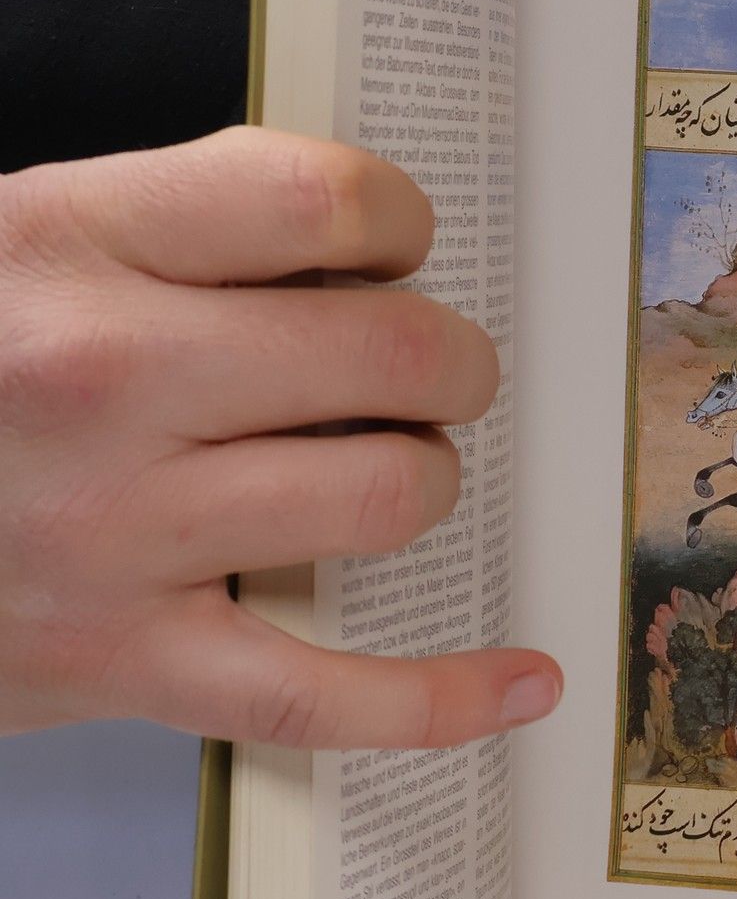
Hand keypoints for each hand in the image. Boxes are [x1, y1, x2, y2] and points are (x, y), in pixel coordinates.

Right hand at [0, 128, 563, 747]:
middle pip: (393, 354)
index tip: (388, 251)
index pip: (327, 200)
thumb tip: (369, 250)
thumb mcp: (26, 238)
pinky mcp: (118, 662)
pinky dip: (443, 699)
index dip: (396, 223)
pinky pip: (324, 694)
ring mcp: (112, 532)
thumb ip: (190, 222)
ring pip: (388, 494)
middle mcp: (98, 379)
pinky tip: (525, 681)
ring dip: (421, 478)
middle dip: (445, 363)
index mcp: (75, 244)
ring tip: (380, 465)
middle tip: (419, 374)